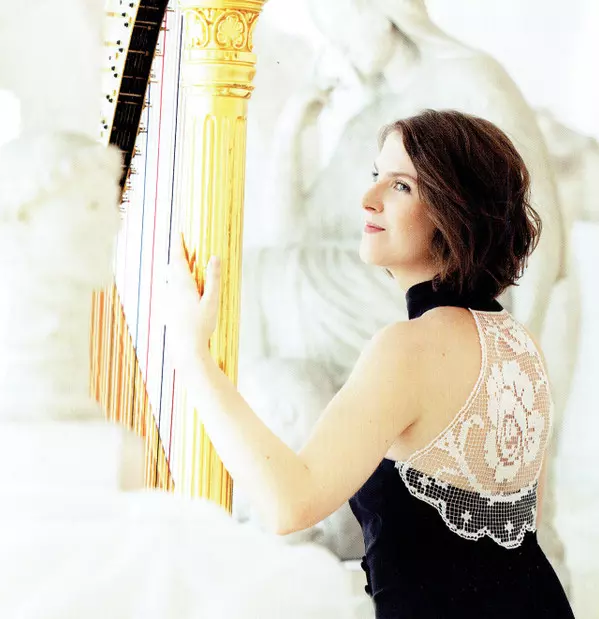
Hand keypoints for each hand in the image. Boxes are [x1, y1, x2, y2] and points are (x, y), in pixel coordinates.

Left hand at [164, 235, 220, 372]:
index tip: (179, 234)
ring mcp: (169, 301)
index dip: (179, 246)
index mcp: (183, 285)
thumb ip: (213, 279)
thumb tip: (214, 257)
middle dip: (177, 256)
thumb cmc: (201, 326)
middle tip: (182, 246)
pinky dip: (176, 284)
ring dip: (177, 270)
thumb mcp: (211, 301)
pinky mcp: (168, 311)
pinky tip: (182, 291)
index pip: (178, 260)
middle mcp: (172, 290)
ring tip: (184, 266)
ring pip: (171, 280)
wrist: (186, 349)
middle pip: (173, 268)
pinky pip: (171, 291)